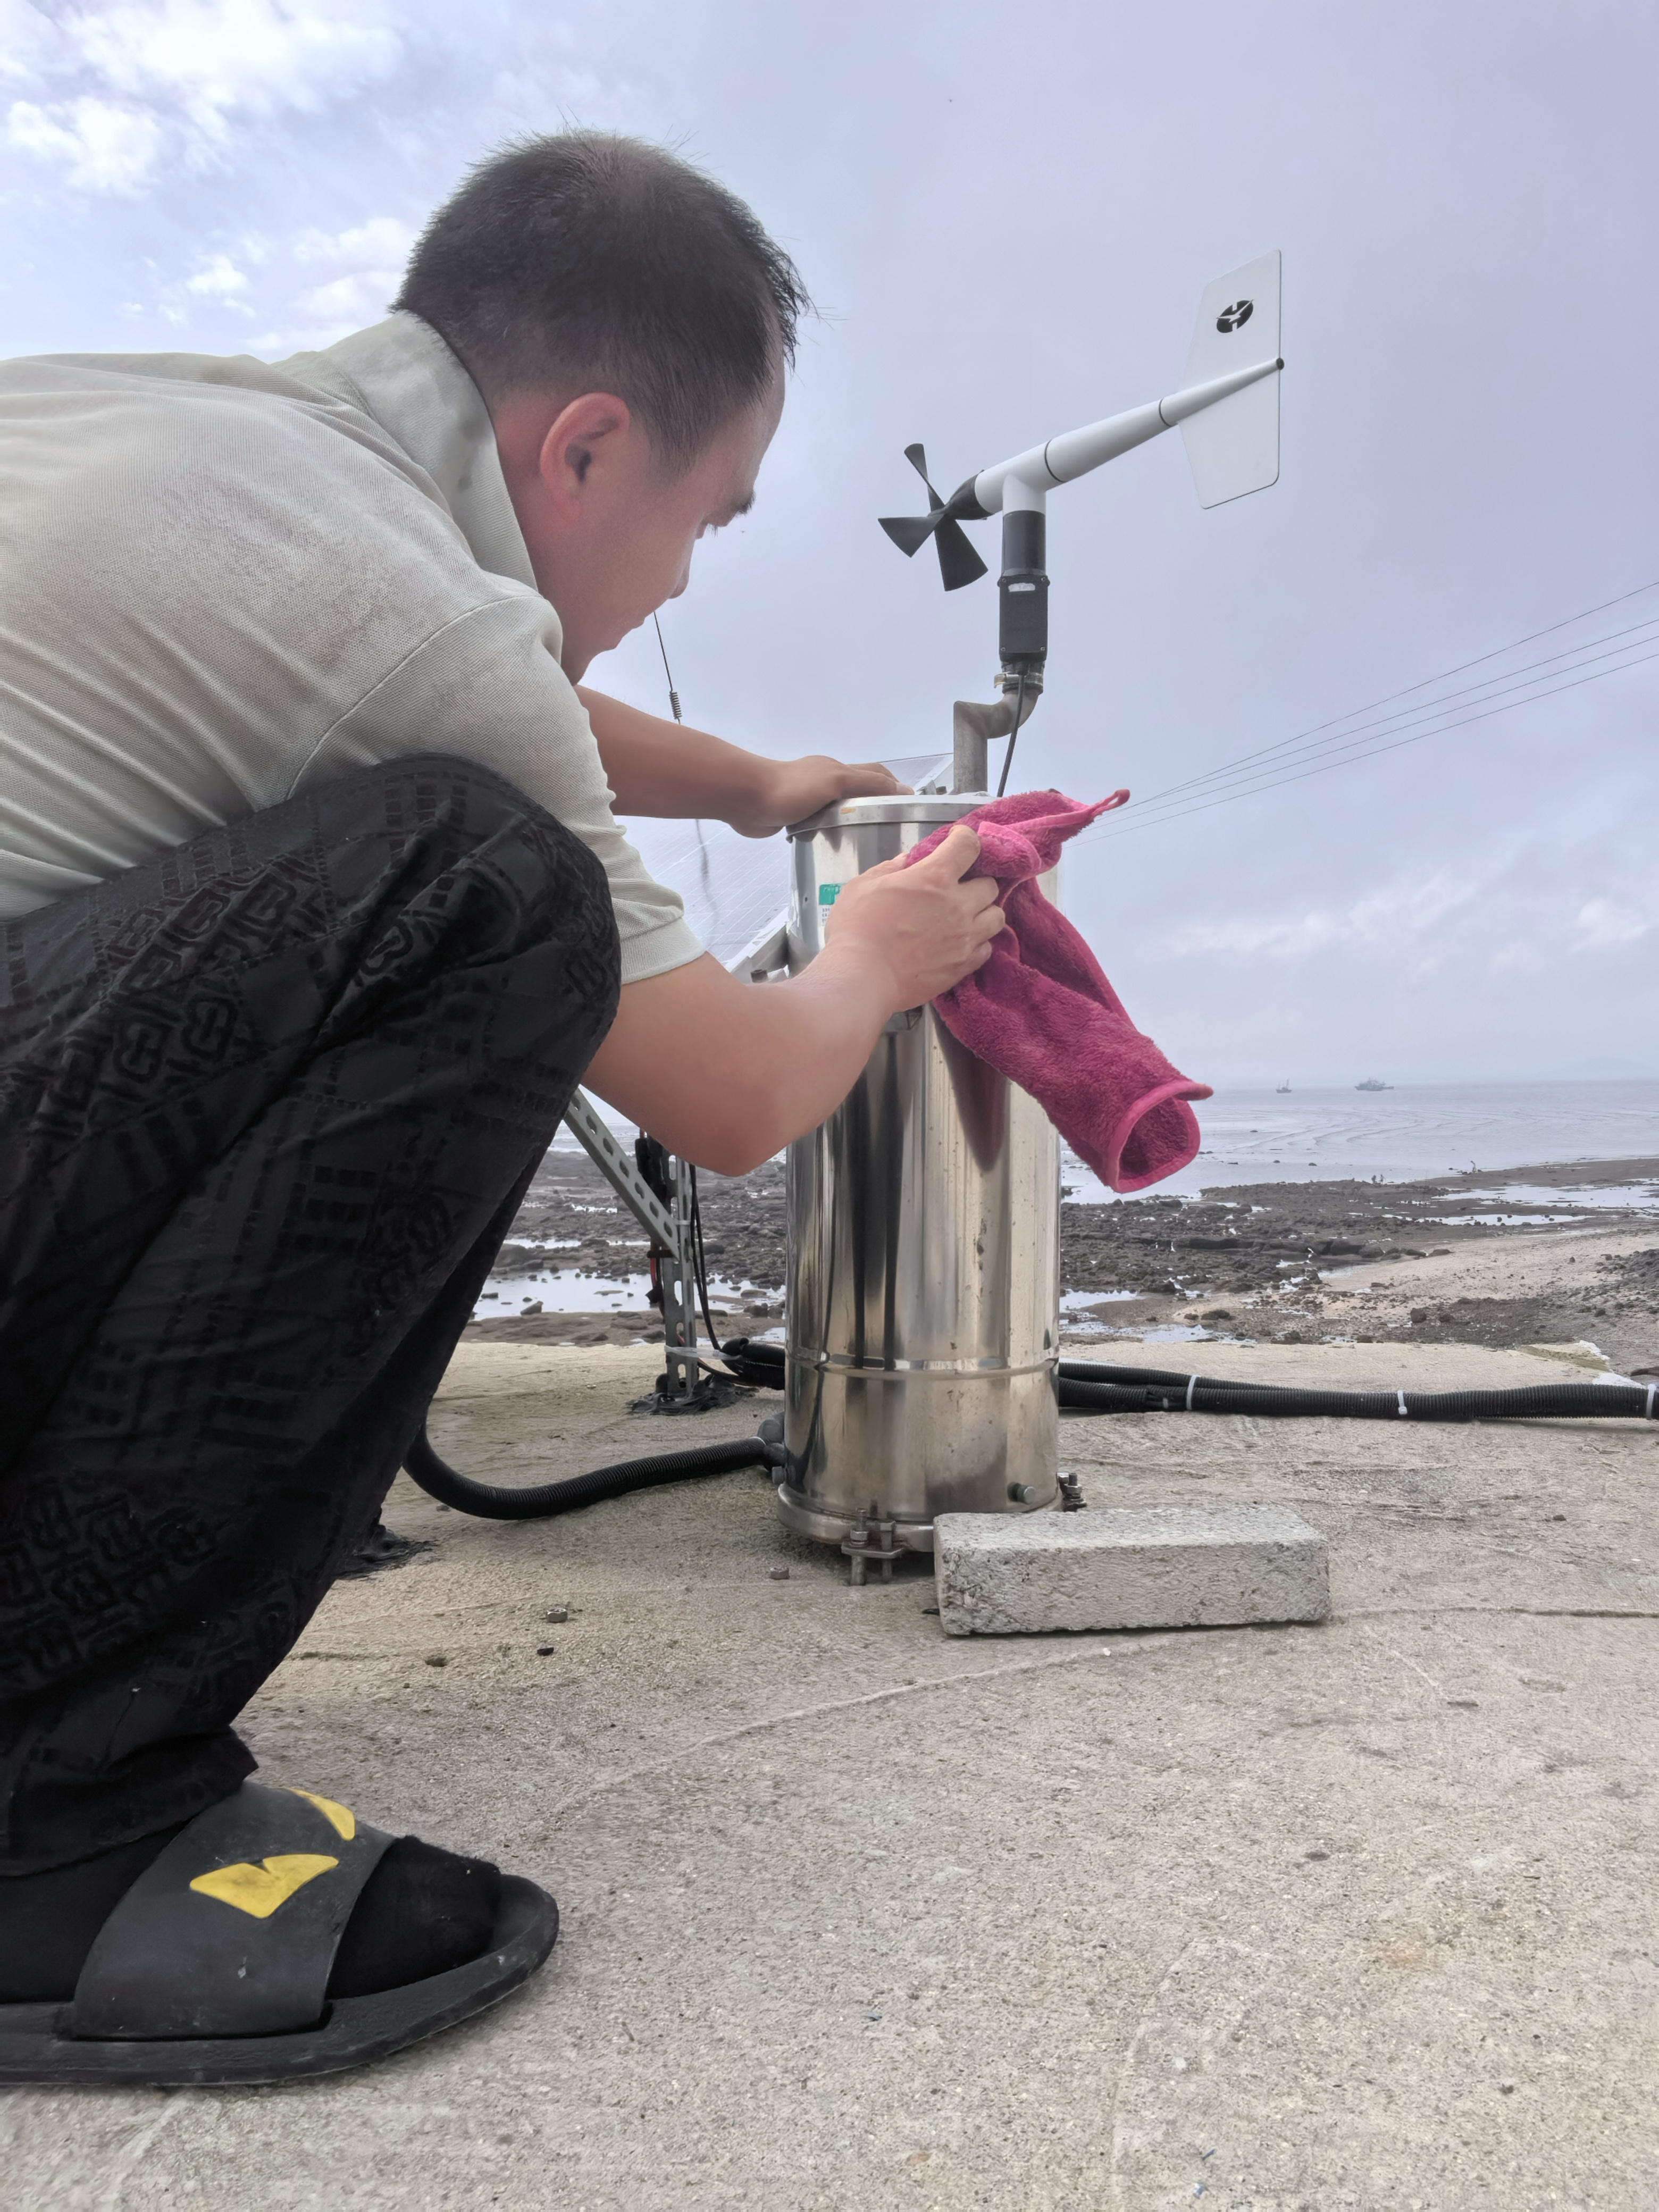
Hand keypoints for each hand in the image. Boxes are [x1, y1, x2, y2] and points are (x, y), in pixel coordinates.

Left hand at [728, 756, 911, 838]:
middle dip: (875, 804)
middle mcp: (825, 781)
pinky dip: (830, 832)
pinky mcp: (793, 816)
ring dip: (852, 821)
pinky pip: (818, 823)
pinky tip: (835, 848)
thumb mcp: (836, 781)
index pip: (875, 774)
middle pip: (857, 791)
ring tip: (867, 842)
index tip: (909, 808)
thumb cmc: (792, 789)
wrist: (746, 798)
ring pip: (838, 809)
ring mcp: (808, 799)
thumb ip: (868, 784)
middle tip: (890, 829)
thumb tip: (903, 789)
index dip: (893, 787)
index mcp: (837, 769)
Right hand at [824, 823, 1004, 1011]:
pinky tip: (961, 944)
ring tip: (967, 917)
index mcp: (934, 877)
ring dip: (984, 912)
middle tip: (959, 888)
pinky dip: (978, 943)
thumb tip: (907, 862)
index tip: (957, 841)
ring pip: (996, 917)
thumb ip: (889, 869)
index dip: (965, 838)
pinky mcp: (963, 966)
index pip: (968, 846)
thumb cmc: (855, 928)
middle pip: (990, 885)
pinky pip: (986, 949)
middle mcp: (958, 905)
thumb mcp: (862, 886)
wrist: (861, 978)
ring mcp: (965, 938)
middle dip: (976, 882)